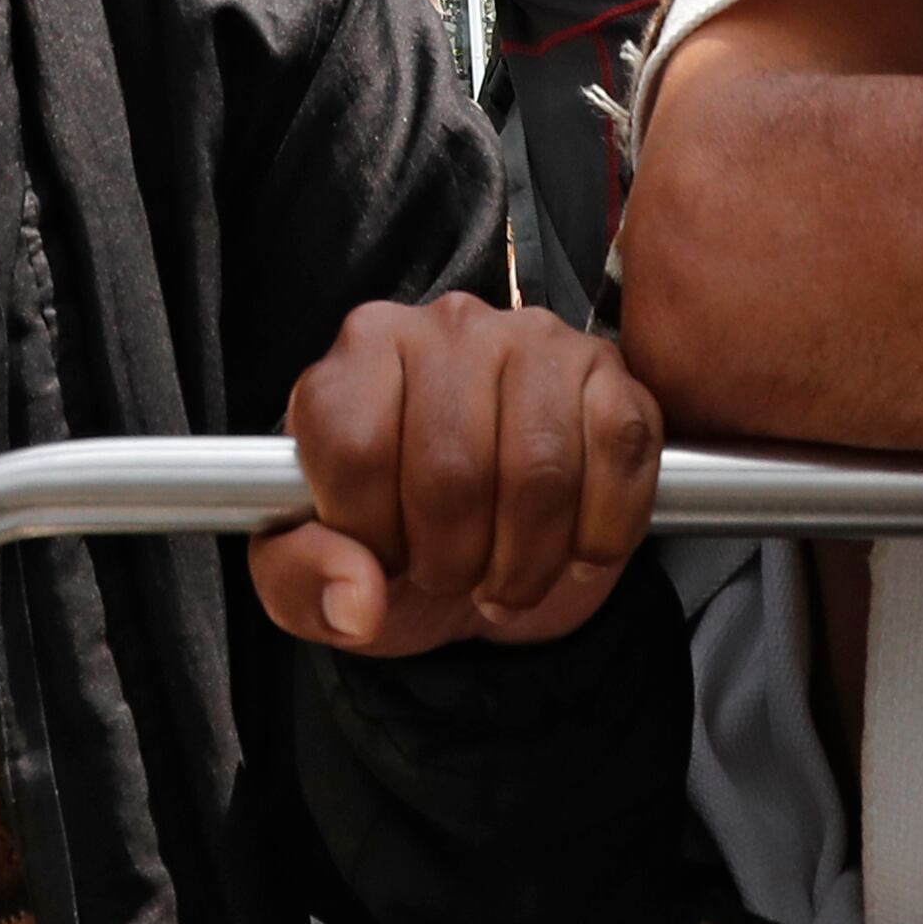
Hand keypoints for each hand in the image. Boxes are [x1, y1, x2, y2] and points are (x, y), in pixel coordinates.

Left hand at [255, 295, 657, 653]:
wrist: (487, 555)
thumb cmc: (396, 547)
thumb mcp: (315, 575)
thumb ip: (303, 581)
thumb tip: (357, 596)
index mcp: (359, 354)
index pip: (356, 447)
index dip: (371, 533)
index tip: (382, 556)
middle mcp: (447, 327)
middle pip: (452, 469)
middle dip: (453, 561)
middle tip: (451, 578)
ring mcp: (538, 342)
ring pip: (539, 472)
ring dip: (526, 562)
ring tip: (504, 576)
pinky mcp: (614, 378)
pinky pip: (619, 458)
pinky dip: (600, 535)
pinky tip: (572, 551)